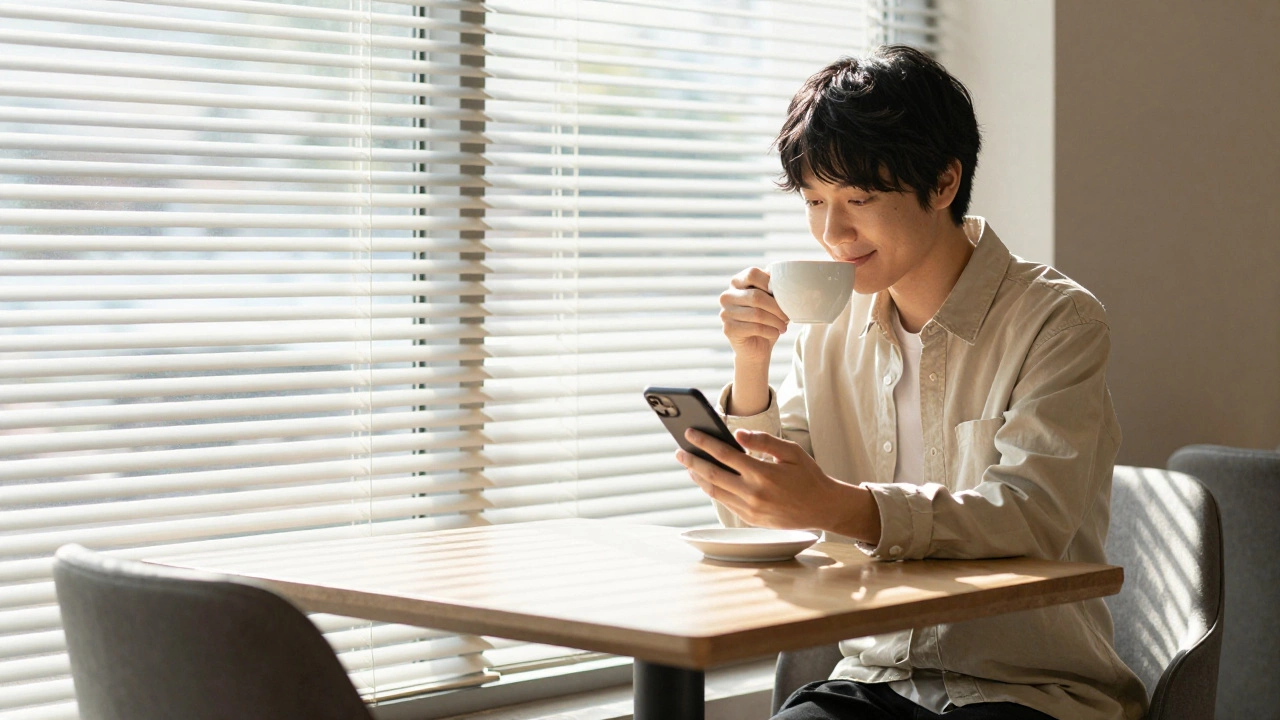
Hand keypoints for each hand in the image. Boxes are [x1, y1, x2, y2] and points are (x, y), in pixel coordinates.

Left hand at [675, 428, 880, 543]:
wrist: (823, 508)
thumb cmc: (808, 476)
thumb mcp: (791, 452)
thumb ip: (764, 441)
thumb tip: (738, 434)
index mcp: (763, 473)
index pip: (725, 454)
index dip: (704, 442)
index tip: (690, 433)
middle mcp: (754, 493)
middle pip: (713, 475)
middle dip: (693, 461)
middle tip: (679, 452)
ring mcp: (751, 509)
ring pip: (715, 492)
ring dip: (699, 478)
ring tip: (688, 466)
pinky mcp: (752, 519)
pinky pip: (725, 503)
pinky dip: (712, 491)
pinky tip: (707, 481)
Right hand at [719, 267, 788, 365]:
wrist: (756, 347)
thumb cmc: (766, 319)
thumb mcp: (771, 300)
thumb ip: (773, 287)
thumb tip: (785, 279)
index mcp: (737, 282)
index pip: (752, 274)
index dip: (770, 283)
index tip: (783, 295)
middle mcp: (727, 296)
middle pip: (756, 296)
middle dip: (777, 307)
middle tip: (787, 316)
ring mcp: (725, 312)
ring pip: (757, 314)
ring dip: (776, 321)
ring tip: (783, 326)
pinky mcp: (728, 329)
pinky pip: (755, 328)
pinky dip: (770, 331)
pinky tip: (775, 333)